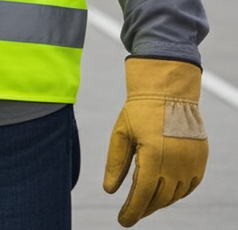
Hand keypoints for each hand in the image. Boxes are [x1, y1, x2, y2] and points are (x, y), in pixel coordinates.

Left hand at [103, 58, 207, 225]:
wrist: (168, 92)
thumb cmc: (140, 111)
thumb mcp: (121, 133)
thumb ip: (116, 163)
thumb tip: (109, 191)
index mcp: (153, 158)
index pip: (142, 195)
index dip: (132, 211)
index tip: (122, 222)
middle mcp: (175, 165)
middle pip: (158, 199)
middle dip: (143, 208)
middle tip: (130, 213)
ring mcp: (191, 165)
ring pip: (174, 195)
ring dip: (159, 202)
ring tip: (144, 202)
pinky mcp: (199, 162)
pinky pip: (188, 187)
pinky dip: (175, 193)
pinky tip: (163, 192)